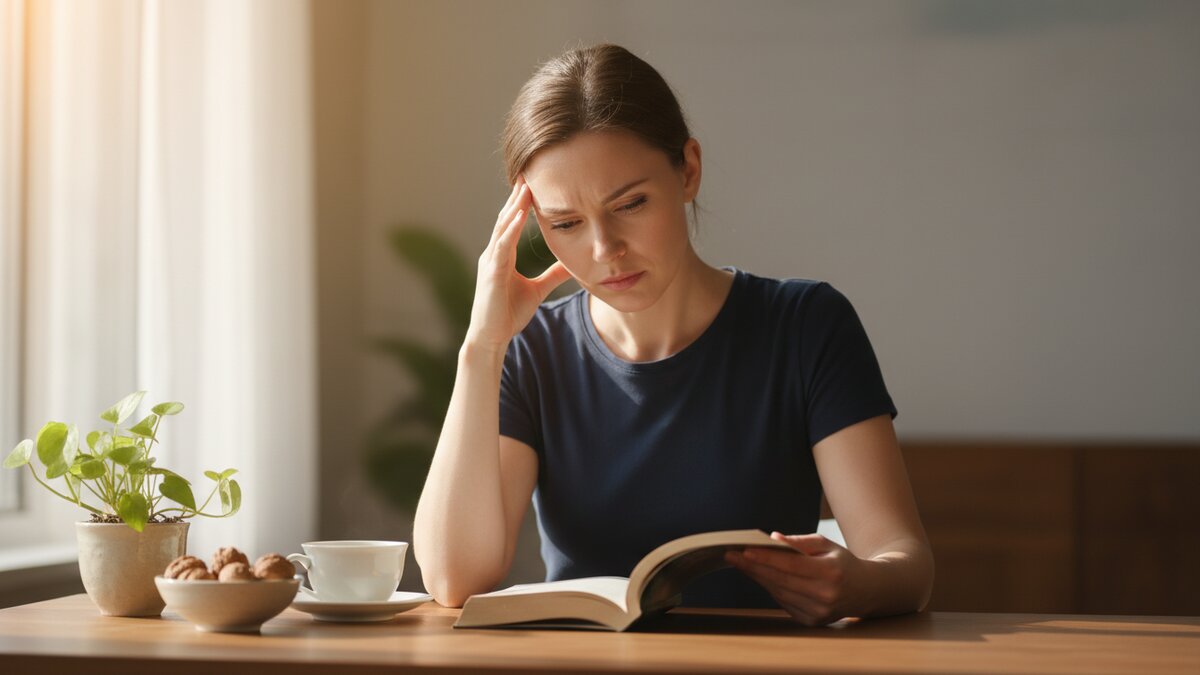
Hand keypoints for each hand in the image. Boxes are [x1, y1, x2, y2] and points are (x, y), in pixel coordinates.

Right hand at [465, 174, 571, 350]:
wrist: (492, 337)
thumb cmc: (508, 314)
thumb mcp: (537, 289)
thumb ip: (553, 275)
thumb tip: (572, 263)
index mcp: (503, 255)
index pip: (513, 222)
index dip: (522, 203)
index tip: (534, 182)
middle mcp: (493, 254)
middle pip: (506, 218)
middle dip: (517, 196)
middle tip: (528, 172)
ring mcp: (490, 262)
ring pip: (503, 228)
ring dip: (514, 207)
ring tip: (526, 187)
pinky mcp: (490, 273)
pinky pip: (501, 247)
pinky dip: (510, 230)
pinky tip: (519, 216)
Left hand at [725, 531, 868, 625]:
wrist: (866, 591)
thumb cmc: (841, 562)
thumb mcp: (825, 545)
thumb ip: (799, 542)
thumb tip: (772, 539)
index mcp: (830, 574)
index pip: (790, 565)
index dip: (766, 558)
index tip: (744, 550)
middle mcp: (825, 596)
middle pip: (780, 580)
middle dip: (753, 567)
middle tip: (731, 556)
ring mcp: (818, 613)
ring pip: (778, 593)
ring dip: (758, 577)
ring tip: (741, 563)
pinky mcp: (812, 621)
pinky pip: (783, 602)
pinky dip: (771, 588)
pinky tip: (760, 575)